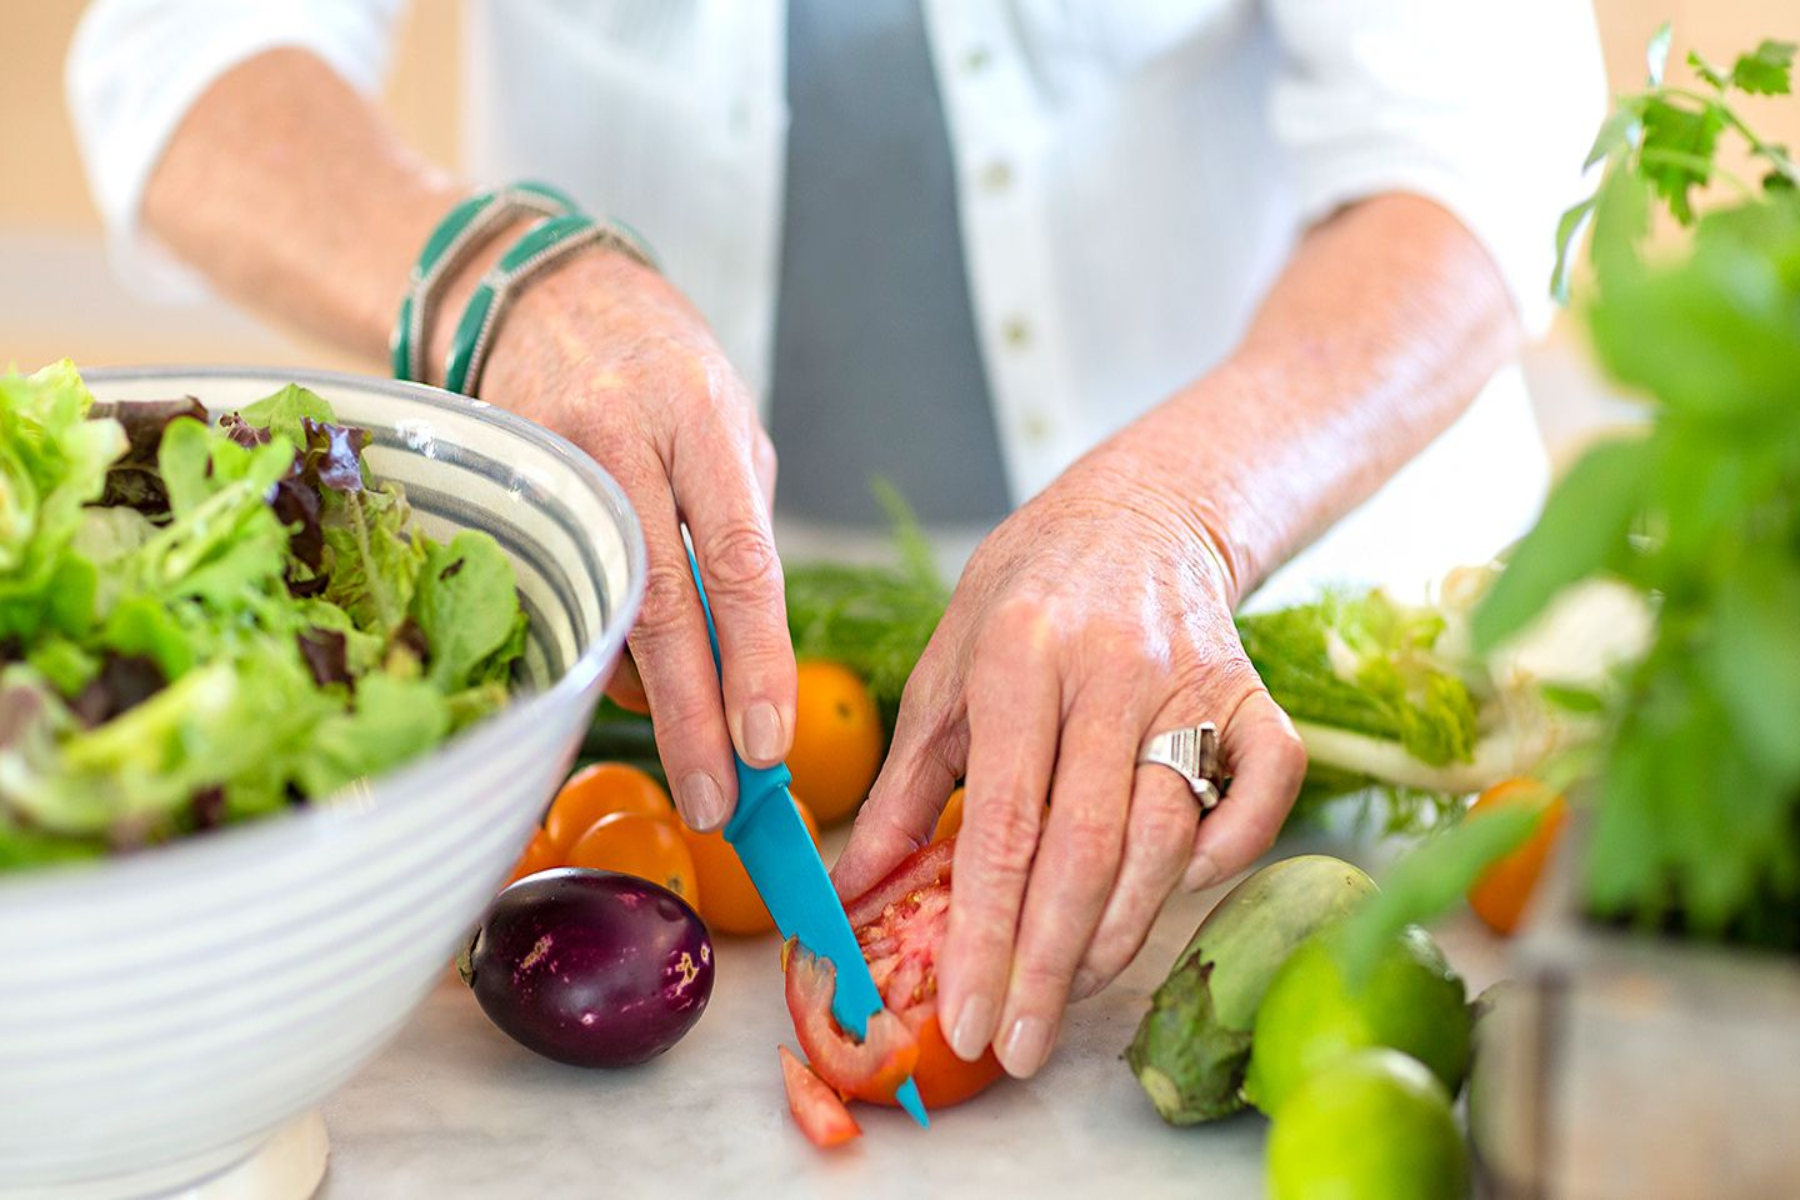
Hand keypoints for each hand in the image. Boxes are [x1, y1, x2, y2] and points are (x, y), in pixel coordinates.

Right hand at [468, 247, 794, 829]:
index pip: (738, 562)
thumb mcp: (730, 430)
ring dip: (647, 692)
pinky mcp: (500, 493)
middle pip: (659, 605)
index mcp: (697, 420)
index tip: (768, 746)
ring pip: (600, 613)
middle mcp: (617, 439)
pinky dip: (605, 648)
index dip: (756, 661)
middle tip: (719, 803)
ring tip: (689, 731)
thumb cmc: (664, 374)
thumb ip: (740, 532)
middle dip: (692, 719)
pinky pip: (558, 599)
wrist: (547, 297)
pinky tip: (631, 663)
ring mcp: (546, 465)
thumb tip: (751, 661)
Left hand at [832, 443, 1306, 1078]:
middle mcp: (1115, 668)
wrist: (1136, 514)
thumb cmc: (1023, 597)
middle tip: (1018, 1044)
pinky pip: (1263, 796)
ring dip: (1122, 932)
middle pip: (1089, 849)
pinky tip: (1173, 894)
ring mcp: (1195, 681)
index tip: (965, 1016)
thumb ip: (905, 786)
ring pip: (1171, 838)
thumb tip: (853, 892)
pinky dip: (1226, 858)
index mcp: (1021, 654)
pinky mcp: (1256, 694)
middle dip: (1049, 964)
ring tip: (1070, 987)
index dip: (984, 931)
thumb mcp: (944, 671)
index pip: (1004, 821)